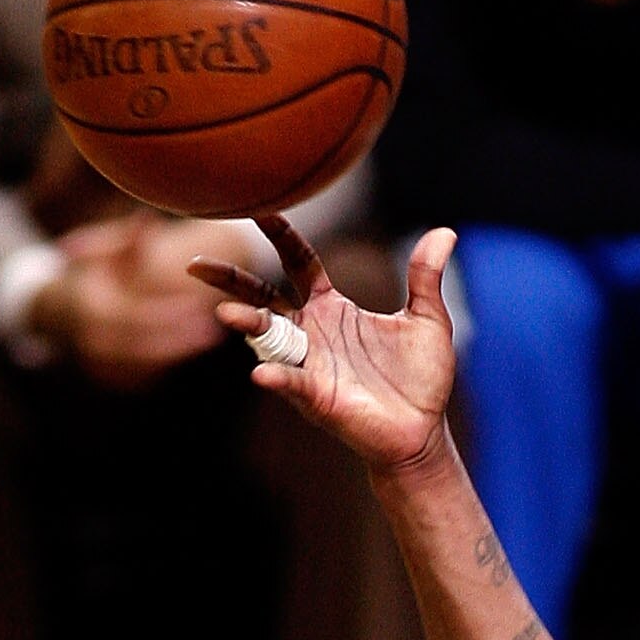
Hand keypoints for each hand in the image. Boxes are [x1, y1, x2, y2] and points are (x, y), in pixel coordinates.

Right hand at [31, 212, 224, 387]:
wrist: (64, 308)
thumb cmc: (94, 272)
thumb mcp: (104, 251)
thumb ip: (127, 239)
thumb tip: (146, 217)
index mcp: (92, 308)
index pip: (137, 316)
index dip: (169, 314)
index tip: (199, 306)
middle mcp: (93, 340)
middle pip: (144, 344)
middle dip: (180, 339)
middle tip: (213, 330)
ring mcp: (100, 363)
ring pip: (146, 364)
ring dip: (179, 352)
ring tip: (210, 337)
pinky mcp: (111, 377)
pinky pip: (143, 375)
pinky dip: (167, 362)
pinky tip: (190, 347)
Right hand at [190, 218, 459, 475]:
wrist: (423, 433)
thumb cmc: (421, 380)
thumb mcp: (428, 320)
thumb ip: (425, 277)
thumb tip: (444, 232)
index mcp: (333, 307)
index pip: (298, 261)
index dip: (279, 234)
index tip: (258, 206)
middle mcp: (313, 331)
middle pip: (262, 296)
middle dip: (230, 280)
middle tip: (194, 263)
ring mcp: (310, 363)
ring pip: (268, 338)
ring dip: (247, 325)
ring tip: (225, 314)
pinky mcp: (317, 396)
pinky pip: (291, 382)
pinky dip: (276, 377)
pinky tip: (261, 374)